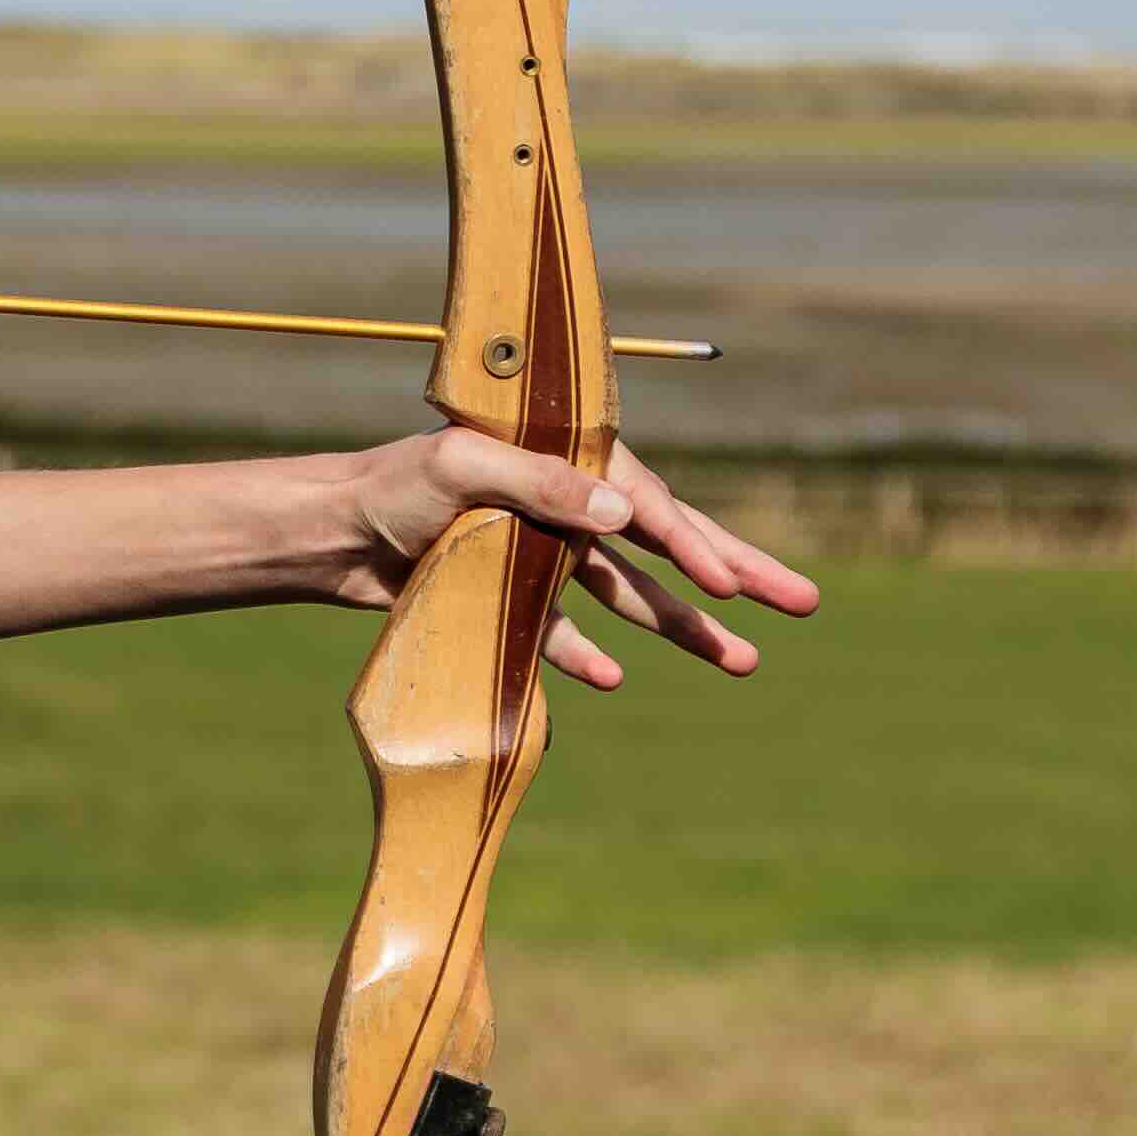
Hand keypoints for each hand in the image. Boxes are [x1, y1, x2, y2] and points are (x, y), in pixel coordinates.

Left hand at [348, 434, 817, 689]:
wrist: (331, 532)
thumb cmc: (391, 484)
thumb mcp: (460, 467)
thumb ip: (539, 483)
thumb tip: (620, 514)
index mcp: (566, 458)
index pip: (648, 505)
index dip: (694, 544)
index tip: (733, 586)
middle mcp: (568, 504)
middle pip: (667, 543)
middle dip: (736, 574)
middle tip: (804, 604)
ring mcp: (545, 552)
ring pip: (632, 594)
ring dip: (683, 628)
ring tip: (746, 662)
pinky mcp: (512, 595)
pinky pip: (562, 632)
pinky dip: (585, 654)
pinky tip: (613, 677)